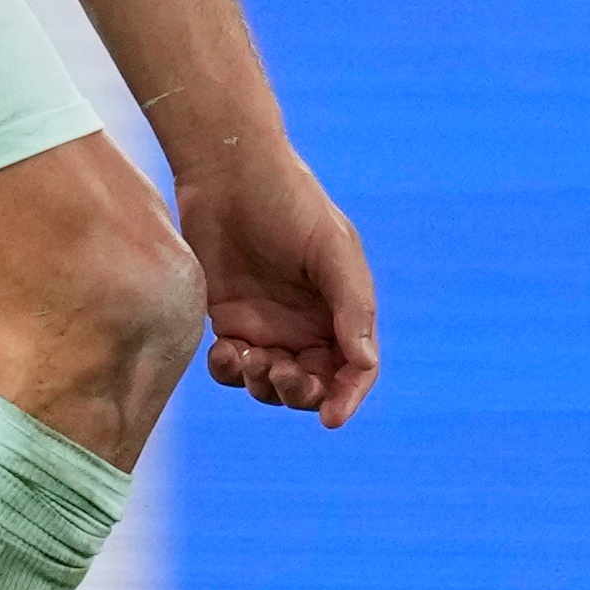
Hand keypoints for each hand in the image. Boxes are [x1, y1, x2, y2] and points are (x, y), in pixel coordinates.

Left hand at [177, 155, 378, 422]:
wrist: (228, 171)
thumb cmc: (290, 201)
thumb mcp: (331, 247)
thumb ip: (351, 305)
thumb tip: (364, 364)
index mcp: (341, 308)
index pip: (355, 368)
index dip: (348, 396)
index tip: (330, 417)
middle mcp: (307, 323)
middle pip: (313, 384)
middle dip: (300, 392)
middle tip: (280, 372)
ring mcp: (266, 325)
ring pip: (270, 384)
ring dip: (263, 385)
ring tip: (248, 357)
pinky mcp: (227, 321)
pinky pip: (231, 368)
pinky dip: (229, 371)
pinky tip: (225, 348)